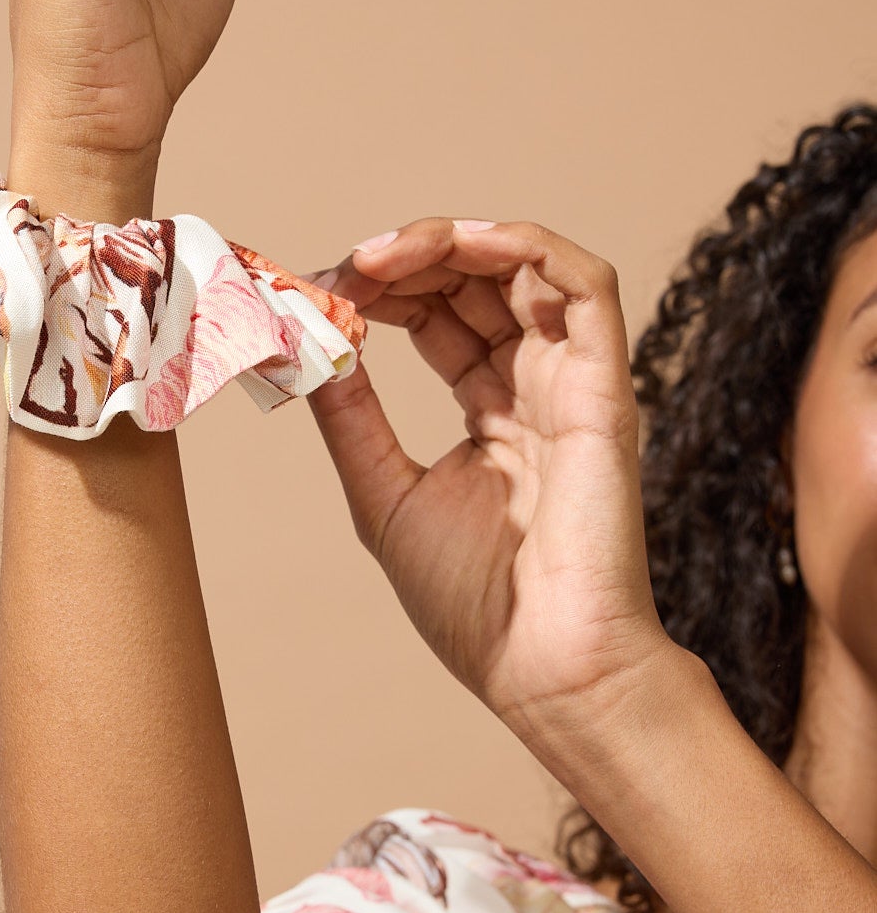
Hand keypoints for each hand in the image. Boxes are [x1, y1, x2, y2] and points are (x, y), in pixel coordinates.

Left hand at [305, 218, 670, 741]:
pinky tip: (462, 244)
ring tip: (385, 255)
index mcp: (491, 414)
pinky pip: (588, 287)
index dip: (384, 290)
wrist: (545, 670)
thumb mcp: (384, 494)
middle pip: (479, 282)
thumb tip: (309, 347)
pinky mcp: (604, 390)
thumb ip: (351, 418)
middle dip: (409, 258)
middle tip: (347, 267)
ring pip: (528, 268)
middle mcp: (535, 389)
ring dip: (454, 242)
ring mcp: (573, 385)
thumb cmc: (476, 606)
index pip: (441, 317)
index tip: (320, 294)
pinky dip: (528, 247)